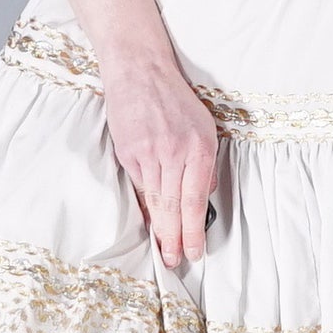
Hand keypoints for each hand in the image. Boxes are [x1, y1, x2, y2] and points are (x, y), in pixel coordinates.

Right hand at [99, 47, 219, 270]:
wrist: (139, 71)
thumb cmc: (174, 98)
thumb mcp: (203, 125)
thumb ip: (204, 161)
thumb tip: (203, 193)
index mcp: (199, 146)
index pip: (195, 199)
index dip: (194, 230)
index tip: (195, 251)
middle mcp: (174, 153)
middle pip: (174, 205)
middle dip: (176, 238)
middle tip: (176, 262)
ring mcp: (148, 153)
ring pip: (156, 200)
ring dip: (160, 229)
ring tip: (163, 251)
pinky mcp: (128, 152)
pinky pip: (140, 185)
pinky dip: (146, 204)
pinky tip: (148, 221)